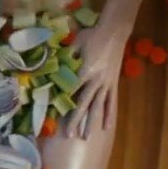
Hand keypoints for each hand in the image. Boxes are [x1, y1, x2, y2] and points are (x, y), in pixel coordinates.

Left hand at [65, 24, 125, 138]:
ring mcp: (106, 84)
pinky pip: (111, 102)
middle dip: (76, 120)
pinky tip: (107, 127)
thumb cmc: (92, 35)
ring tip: (86, 137)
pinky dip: (109, 115)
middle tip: (69, 135)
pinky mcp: (113, 84)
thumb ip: (65, 56)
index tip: (54, 115)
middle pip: (84, 104)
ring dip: (92, 122)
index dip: (63, 102)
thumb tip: (52, 67)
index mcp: (85, 70)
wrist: (115, 31)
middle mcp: (96, 80)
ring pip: (98, 107)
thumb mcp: (75, 42)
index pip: (71, 90)